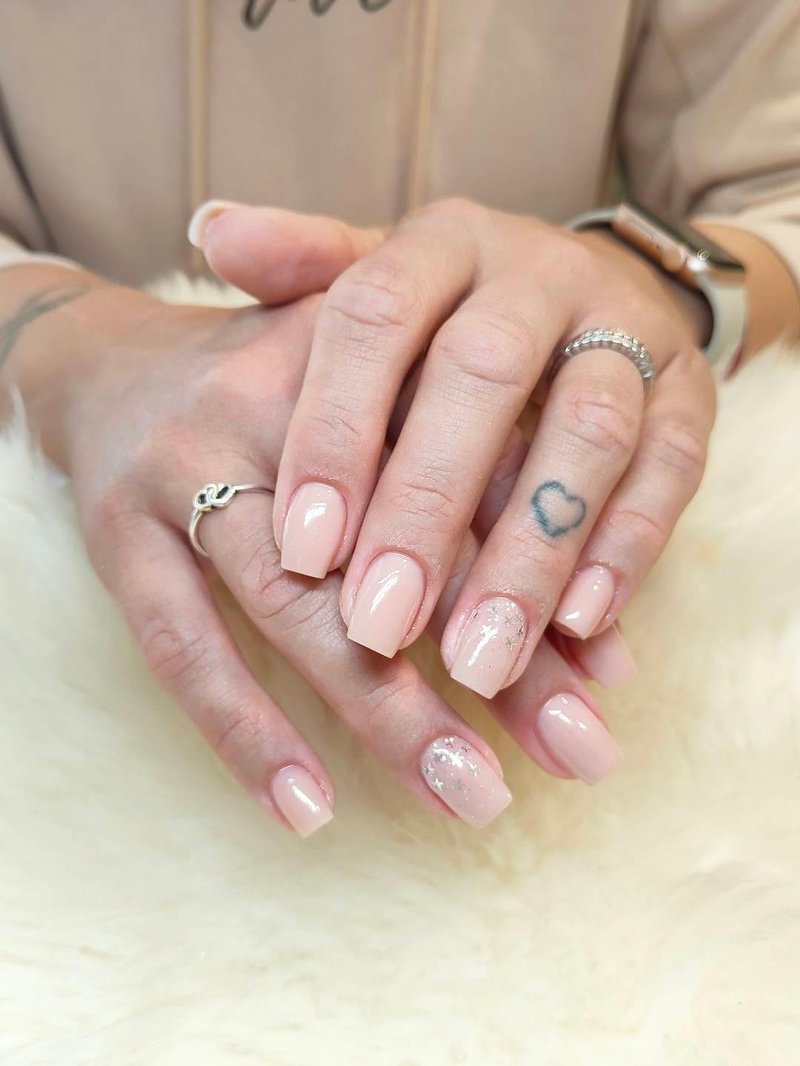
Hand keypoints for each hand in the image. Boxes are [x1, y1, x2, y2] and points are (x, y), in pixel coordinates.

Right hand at [1, 265, 621, 837]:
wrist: (112, 367)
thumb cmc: (287, 405)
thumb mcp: (387, 414)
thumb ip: (490, 508)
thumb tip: (606, 651)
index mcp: (370, 353)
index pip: (478, 467)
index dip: (548, 571)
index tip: (610, 676)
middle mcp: (280, 395)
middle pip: (400, 539)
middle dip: (498, 656)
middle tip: (578, 755)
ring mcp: (190, 461)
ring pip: (296, 598)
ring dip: (386, 709)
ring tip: (469, 796)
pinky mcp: (120, 529)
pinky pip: (181, 644)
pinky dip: (244, 730)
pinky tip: (308, 807)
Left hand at [196, 199, 714, 697]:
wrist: (593, 296)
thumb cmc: (455, 316)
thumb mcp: (382, 286)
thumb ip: (306, 274)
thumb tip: (211, 231)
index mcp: (443, 242)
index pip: (374, 315)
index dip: (335, 431)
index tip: (301, 550)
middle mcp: (537, 273)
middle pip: (482, 374)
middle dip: (426, 507)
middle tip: (378, 625)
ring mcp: (625, 329)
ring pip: (585, 432)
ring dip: (532, 553)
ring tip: (478, 660)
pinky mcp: (688, 393)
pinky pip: (670, 468)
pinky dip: (626, 550)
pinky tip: (577, 627)